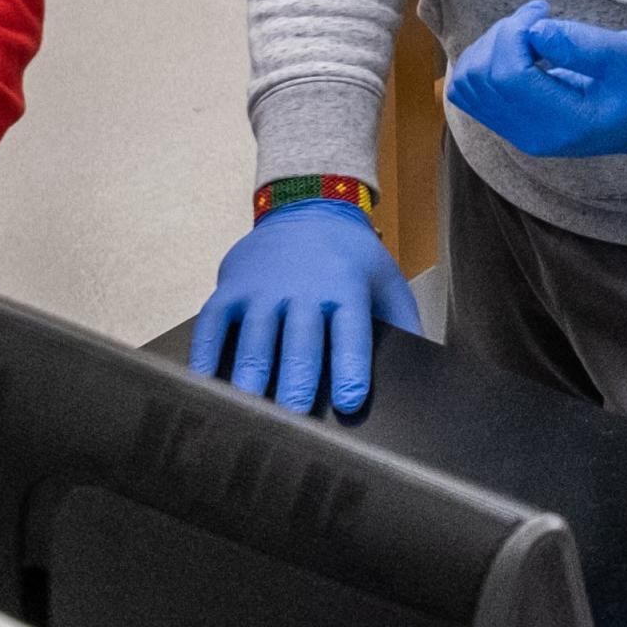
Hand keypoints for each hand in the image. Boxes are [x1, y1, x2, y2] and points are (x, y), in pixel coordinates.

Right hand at [186, 199, 420, 418]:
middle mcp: (302, 288)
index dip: (350, 367)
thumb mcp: (385, 280)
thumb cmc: (350, 258)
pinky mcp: (230, 290)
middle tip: (295, 418)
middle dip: (297, 380)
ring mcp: (262, 288)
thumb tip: (423, 370)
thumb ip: (402, 323)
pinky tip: (203, 386)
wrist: (306, 208)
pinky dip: (205, 356)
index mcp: (345, 288)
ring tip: (250, 411)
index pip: (350, 331)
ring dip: (251, 375)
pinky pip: (213, 325)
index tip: (350, 403)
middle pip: (299, 339)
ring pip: (255, 337)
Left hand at [443, 0, 626, 161]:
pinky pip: (471, 91)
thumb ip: (583, 45)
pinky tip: (519, 49)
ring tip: (529, 34)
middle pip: (481, 77)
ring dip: (490, 46)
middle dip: (503, 35)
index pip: (508, 77)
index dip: (514, 34)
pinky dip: (484, 61)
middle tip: (540, 18)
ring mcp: (518, 132)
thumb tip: (535, 30)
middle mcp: (532, 135)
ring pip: (467, 83)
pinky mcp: (511, 122)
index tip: (544, 11)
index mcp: (565, 124)